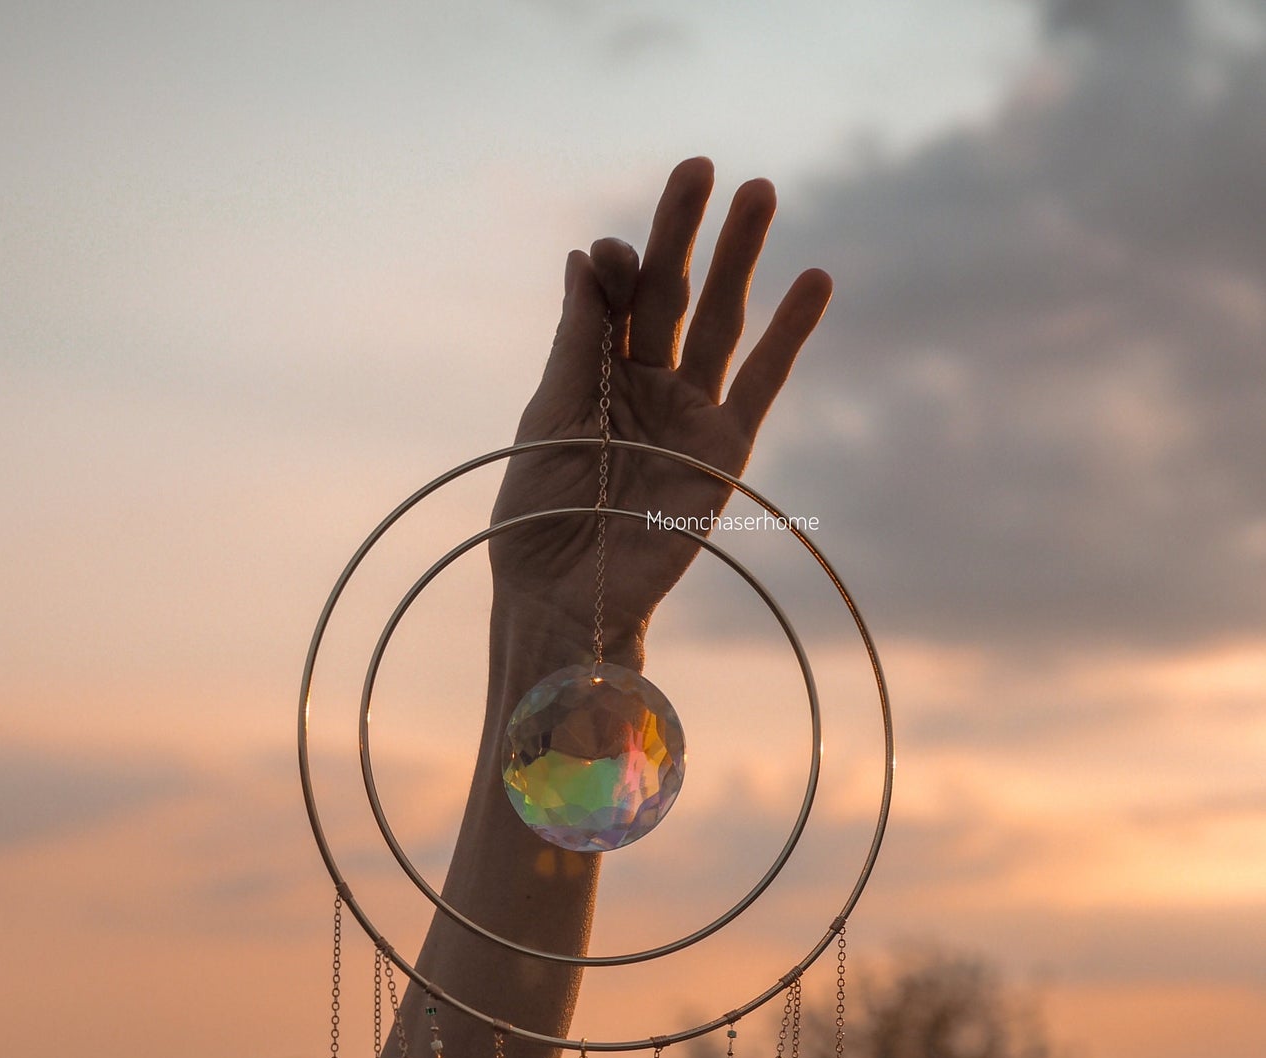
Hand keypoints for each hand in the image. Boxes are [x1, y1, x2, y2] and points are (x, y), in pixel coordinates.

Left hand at [489, 156, 831, 665]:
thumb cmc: (539, 516)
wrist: (568, 596)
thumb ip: (577, 338)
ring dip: (740, 258)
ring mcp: (688, 414)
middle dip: (683, 231)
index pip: (615, 295)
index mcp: (593, 372)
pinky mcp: (724, 452)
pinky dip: (790, 333)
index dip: (617, 264)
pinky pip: (762, 383)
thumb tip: (588, 253)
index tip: (610, 253)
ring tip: (761, 190)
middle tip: (700, 167)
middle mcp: (645, 385)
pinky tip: (813, 281)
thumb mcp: (550, 416)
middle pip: (670, 292)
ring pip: (720, 322)